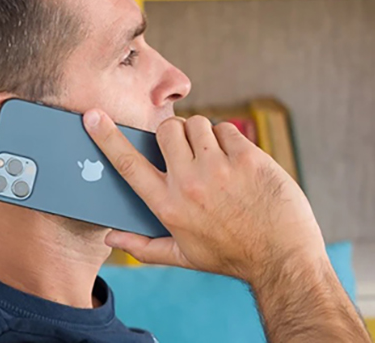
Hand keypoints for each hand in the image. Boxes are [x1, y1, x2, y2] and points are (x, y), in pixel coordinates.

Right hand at [83, 110, 326, 284]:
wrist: (282, 258)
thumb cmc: (232, 256)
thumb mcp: (183, 256)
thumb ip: (142, 247)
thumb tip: (110, 239)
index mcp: (168, 205)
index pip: (128, 164)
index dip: (107, 137)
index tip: (92, 117)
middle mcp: (188, 183)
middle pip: (166, 131)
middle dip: (174, 135)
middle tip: (189, 152)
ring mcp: (218, 168)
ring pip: (196, 124)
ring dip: (202, 135)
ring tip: (215, 159)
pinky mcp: (247, 158)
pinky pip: (226, 129)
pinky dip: (230, 140)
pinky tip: (238, 162)